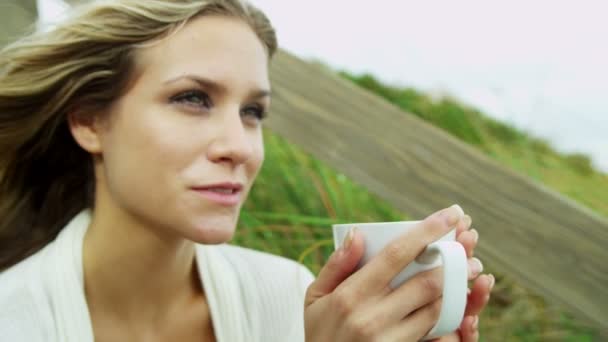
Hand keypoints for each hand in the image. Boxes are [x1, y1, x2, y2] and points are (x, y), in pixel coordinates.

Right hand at [304, 205, 488, 340]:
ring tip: (470, 269)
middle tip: (469, 243)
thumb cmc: (320, 331)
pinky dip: (450, 315)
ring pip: (437, 308)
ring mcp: (390, 340)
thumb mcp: (316, 297)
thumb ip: (337, 264)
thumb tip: (358, 233)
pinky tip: (459, 301)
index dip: (427, 230)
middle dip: (454, 259)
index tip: (450, 213)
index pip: (396, 254)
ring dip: (457, 286)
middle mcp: (373, 317)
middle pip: (426, 281)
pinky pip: (435, 333)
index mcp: (351, 294)